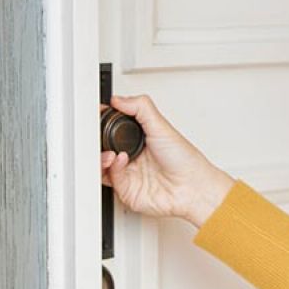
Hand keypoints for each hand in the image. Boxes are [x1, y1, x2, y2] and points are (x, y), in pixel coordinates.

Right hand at [100, 94, 233, 225]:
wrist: (193, 187)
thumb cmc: (185, 160)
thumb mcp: (162, 126)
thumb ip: (140, 108)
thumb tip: (119, 99)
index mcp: (139, 139)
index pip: (113, 128)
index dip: (104, 122)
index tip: (97, 114)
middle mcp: (132, 156)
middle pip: (103, 147)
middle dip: (96, 141)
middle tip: (95, 134)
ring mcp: (128, 173)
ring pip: (102, 164)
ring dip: (100, 156)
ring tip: (110, 152)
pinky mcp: (125, 190)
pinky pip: (109, 178)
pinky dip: (112, 168)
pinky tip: (120, 160)